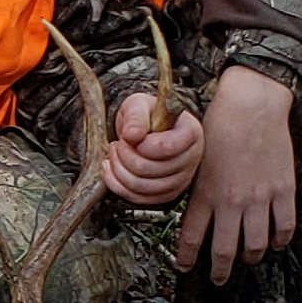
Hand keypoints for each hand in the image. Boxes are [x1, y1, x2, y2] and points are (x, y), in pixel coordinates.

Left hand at [103, 91, 203, 205]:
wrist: (147, 128)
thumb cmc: (147, 114)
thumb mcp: (139, 104)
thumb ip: (135, 116)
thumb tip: (131, 135)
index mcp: (190, 133)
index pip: (167, 147)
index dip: (143, 144)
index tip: (132, 135)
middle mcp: (191, 159)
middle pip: (150, 169)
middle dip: (124, 154)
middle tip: (119, 142)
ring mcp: (180, 180)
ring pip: (141, 187)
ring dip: (118, 169)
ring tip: (115, 151)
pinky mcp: (165, 194)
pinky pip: (136, 198)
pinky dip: (116, 183)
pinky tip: (111, 167)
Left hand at [175, 66, 301, 282]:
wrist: (250, 107)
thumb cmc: (219, 128)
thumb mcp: (197, 162)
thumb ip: (197, 192)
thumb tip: (197, 217)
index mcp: (205, 194)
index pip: (191, 238)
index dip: (187, 258)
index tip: (185, 268)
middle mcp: (231, 201)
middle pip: (225, 251)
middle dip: (220, 271)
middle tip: (219, 278)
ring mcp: (259, 198)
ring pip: (256, 246)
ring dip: (251, 257)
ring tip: (248, 258)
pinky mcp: (283, 190)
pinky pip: (285, 227)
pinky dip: (280, 240)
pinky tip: (276, 242)